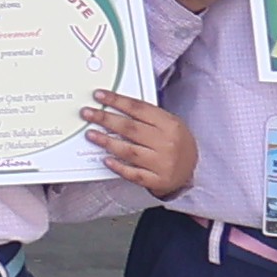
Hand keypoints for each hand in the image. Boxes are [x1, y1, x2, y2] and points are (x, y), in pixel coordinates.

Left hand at [83, 89, 197, 195]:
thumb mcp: (169, 124)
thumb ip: (147, 117)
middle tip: (87, 114)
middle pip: (131, 128)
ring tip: (91, 134)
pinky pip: (134, 173)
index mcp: (170, 125)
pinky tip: (106, 160)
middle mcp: (167, 143)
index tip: (99, 96)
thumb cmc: (176, 144)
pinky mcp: (156, 180)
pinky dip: (119, 167)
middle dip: (105, 119)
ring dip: (107, 141)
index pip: (139, 109)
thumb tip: (115, 107)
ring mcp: (162, 163)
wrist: (190, 172)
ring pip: (129, 151)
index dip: (117, 101)